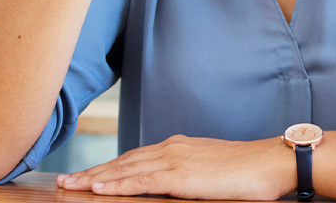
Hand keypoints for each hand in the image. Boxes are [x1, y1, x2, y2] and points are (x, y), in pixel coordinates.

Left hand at [55, 134, 294, 199]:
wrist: (272, 163)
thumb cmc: (249, 172)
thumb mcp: (210, 173)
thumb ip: (186, 178)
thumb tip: (173, 189)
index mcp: (177, 147)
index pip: (132, 159)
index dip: (106, 167)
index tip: (84, 176)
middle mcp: (171, 148)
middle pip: (121, 162)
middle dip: (90, 172)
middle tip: (63, 181)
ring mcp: (174, 159)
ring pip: (124, 169)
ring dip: (94, 177)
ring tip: (69, 185)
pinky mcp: (181, 175)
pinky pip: (140, 181)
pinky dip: (116, 183)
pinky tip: (97, 187)